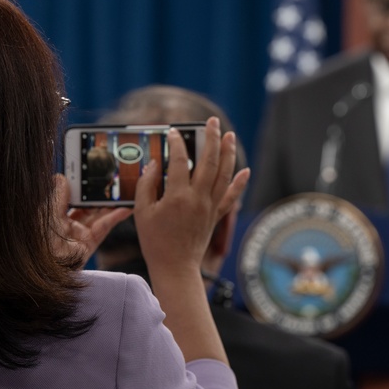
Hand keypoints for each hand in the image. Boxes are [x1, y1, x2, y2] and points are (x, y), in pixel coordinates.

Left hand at [52, 174, 131, 267]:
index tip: (89, 174)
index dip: (81, 188)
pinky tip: (125, 207)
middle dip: (100, 194)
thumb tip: (60, 177)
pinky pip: (105, 226)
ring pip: (100, 215)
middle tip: (110, 179)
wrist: (44, 265)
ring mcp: (81, 234)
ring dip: (112, 203)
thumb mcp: (48, 213)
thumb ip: (58, 196)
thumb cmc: (40, 241)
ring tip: (123, 190)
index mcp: (56, 218)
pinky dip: (116, 216)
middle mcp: (70, 226)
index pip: (72, 199)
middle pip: (89, 206)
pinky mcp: (91, 242)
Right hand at [133, 117, 249, 275]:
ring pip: (224, 174)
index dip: (176, 143)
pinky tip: (245, 170)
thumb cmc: (155, 241)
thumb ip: (147, 185)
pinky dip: (239, 183)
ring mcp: (210, 206)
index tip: (173, 132)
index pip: (178, 160)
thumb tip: (155, 164)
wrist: (175, 266)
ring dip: (228, 153)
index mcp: (177, 196)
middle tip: (212, 121)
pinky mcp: (215, 215)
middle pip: (209, 161)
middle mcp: (198, 198)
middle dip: (211, 138)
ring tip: (229, 135)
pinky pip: (231, 197)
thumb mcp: (142, 212)